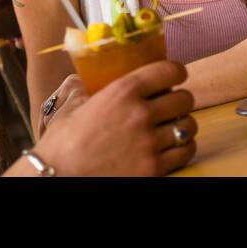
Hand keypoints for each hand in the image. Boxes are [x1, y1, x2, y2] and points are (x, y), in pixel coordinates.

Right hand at [32, 61, 196, 176]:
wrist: (57, 177)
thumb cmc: (62, 143)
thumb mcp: (76, 105)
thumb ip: (94, 90)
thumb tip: (93, 78)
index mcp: (122, 91)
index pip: (169, 70)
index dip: (176, 72)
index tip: (175, 76)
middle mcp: (140, 114)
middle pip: (185, 99)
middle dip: (181, 101)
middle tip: (172, 106)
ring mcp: (149, 143)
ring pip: (188, 126)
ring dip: (183, 126)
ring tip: (173, 128)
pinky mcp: (153, 169)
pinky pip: (186, 153)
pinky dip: (183, 149)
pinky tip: (172, 149)